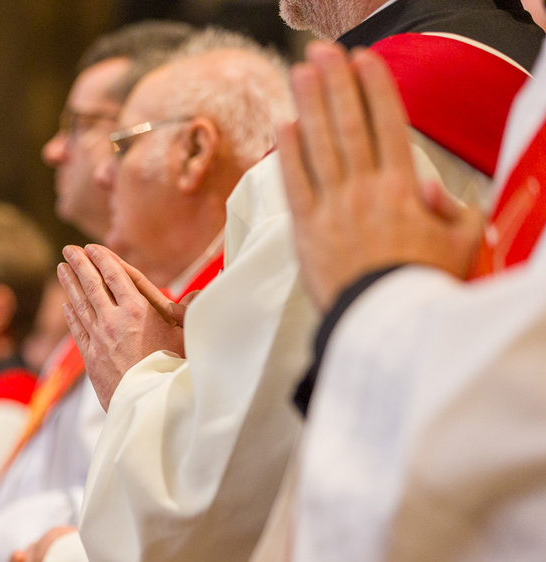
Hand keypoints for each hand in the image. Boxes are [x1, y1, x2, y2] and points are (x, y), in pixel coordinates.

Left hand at [59, 244, 184, 409]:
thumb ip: (189, 311)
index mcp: (139, 310)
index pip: (116, 276)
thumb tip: (196, 292)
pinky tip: (66, 305)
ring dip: (70, 285)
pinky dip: (71, 315)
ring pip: (81, 305)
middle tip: (69, 249)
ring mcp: (100, 339)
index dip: (103, 259)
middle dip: (80, 264)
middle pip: (93, 285)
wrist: (150, 404)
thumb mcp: (187, 337)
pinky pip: (77, 331)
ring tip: (61, 268)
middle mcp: (115, 321)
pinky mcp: (91, 358)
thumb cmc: (174, 370)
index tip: (92, 248)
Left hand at [281, 42, 482, 311]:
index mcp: (404, 190)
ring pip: (319, 145)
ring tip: (300, 72)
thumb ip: (452, 211)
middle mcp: (365, 191)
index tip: (366, 60)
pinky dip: (288, 152)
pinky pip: (294, 184)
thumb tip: (431, 188)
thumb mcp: (461, 245)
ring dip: (309, 104)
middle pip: (348, 125)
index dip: (375, 88)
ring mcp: (332, 209)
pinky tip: (284, 124)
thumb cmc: (424, 287)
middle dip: (336, 83)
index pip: (388, 125)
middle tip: (324, 51)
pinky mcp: (304, 231)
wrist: (383, 326)